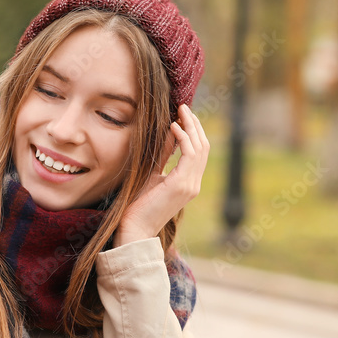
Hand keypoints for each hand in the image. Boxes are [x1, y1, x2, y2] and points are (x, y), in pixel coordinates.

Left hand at [115, 105, 209, 246]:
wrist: (135, 229)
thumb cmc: (138, 205)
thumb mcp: (152, 173)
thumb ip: (163, 155)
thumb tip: (168, 132)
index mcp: (188, 183)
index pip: (198, 152)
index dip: (193, 131)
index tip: (181, 115)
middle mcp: (193, 184)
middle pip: (203, 147)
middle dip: (194, 125)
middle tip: (183, 107)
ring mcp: (190, 185)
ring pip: (199, 148)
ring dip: (191, 126)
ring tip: (180, 111)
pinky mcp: (182, 185)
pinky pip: (189, 154)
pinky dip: (184, 138)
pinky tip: (173, 126)